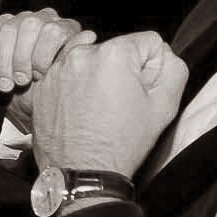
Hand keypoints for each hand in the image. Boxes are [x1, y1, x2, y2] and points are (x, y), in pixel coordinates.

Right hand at [0, 8, 90, 96]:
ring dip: (4, 60)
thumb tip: (89, 36)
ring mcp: (23, 19)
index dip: (43, 55)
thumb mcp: (64, 82)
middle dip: (22, 57)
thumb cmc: (51, 93)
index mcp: (67, 29)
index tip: (38, 78)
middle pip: (31, 25)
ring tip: (6, 85)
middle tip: (21, 82)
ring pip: (10, 28)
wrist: (30, 106)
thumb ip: (74, 59)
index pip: (54, 30)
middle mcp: (46, 19)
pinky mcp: (1, 25)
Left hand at [30, 31, 187, 177]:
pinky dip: (76, 88)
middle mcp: (81, 54)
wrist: (82, 174)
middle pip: (117, 50)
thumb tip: (163, 54)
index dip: (153, 68)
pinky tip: (81, 112)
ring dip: (98, 78)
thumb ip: (173, 68)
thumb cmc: (122, 144)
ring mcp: (57, 69)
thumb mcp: (165, 106)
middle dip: (123, 72)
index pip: (149, 42)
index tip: (142, 92)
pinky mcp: (42, 85)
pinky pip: (69, 75)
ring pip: (92, 62)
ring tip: (99, 110)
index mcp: (114, 54)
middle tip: (120, 105)